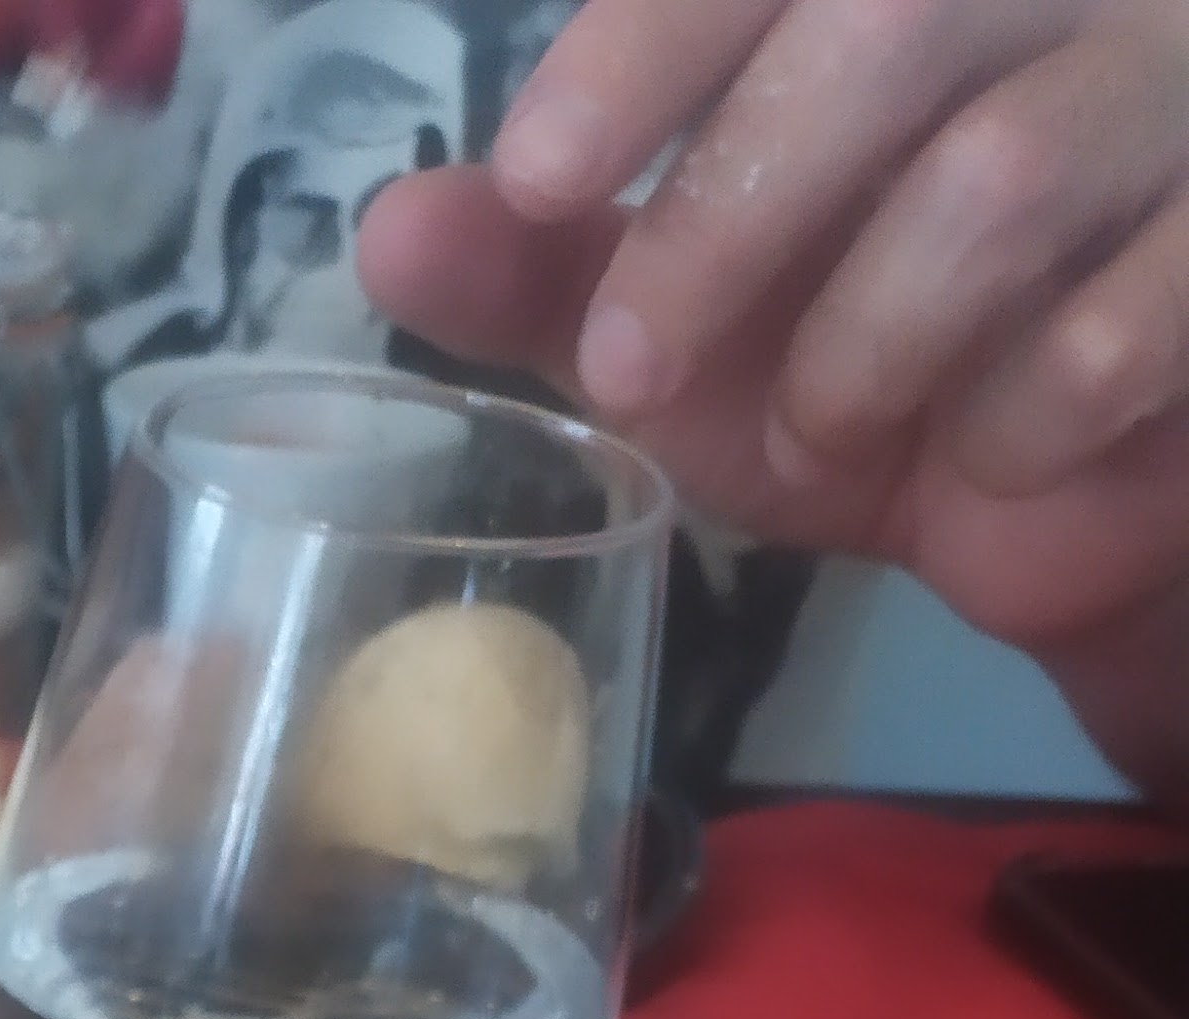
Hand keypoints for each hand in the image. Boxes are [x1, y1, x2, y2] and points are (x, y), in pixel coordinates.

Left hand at [354, 0, 1188, 665]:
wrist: (1076, 492)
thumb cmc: (879, 367)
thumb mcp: (689, 333)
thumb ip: (549, 274)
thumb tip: (389, 233)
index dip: (651, 44)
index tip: (537, 176)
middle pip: (887, 24)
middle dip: (726, 218)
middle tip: (630, 370)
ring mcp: (1174, 90)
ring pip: (996, 177)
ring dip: (865, 347)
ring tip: (819, 428)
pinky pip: (1115, 323)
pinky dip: (1013, 417)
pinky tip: (984, 454)